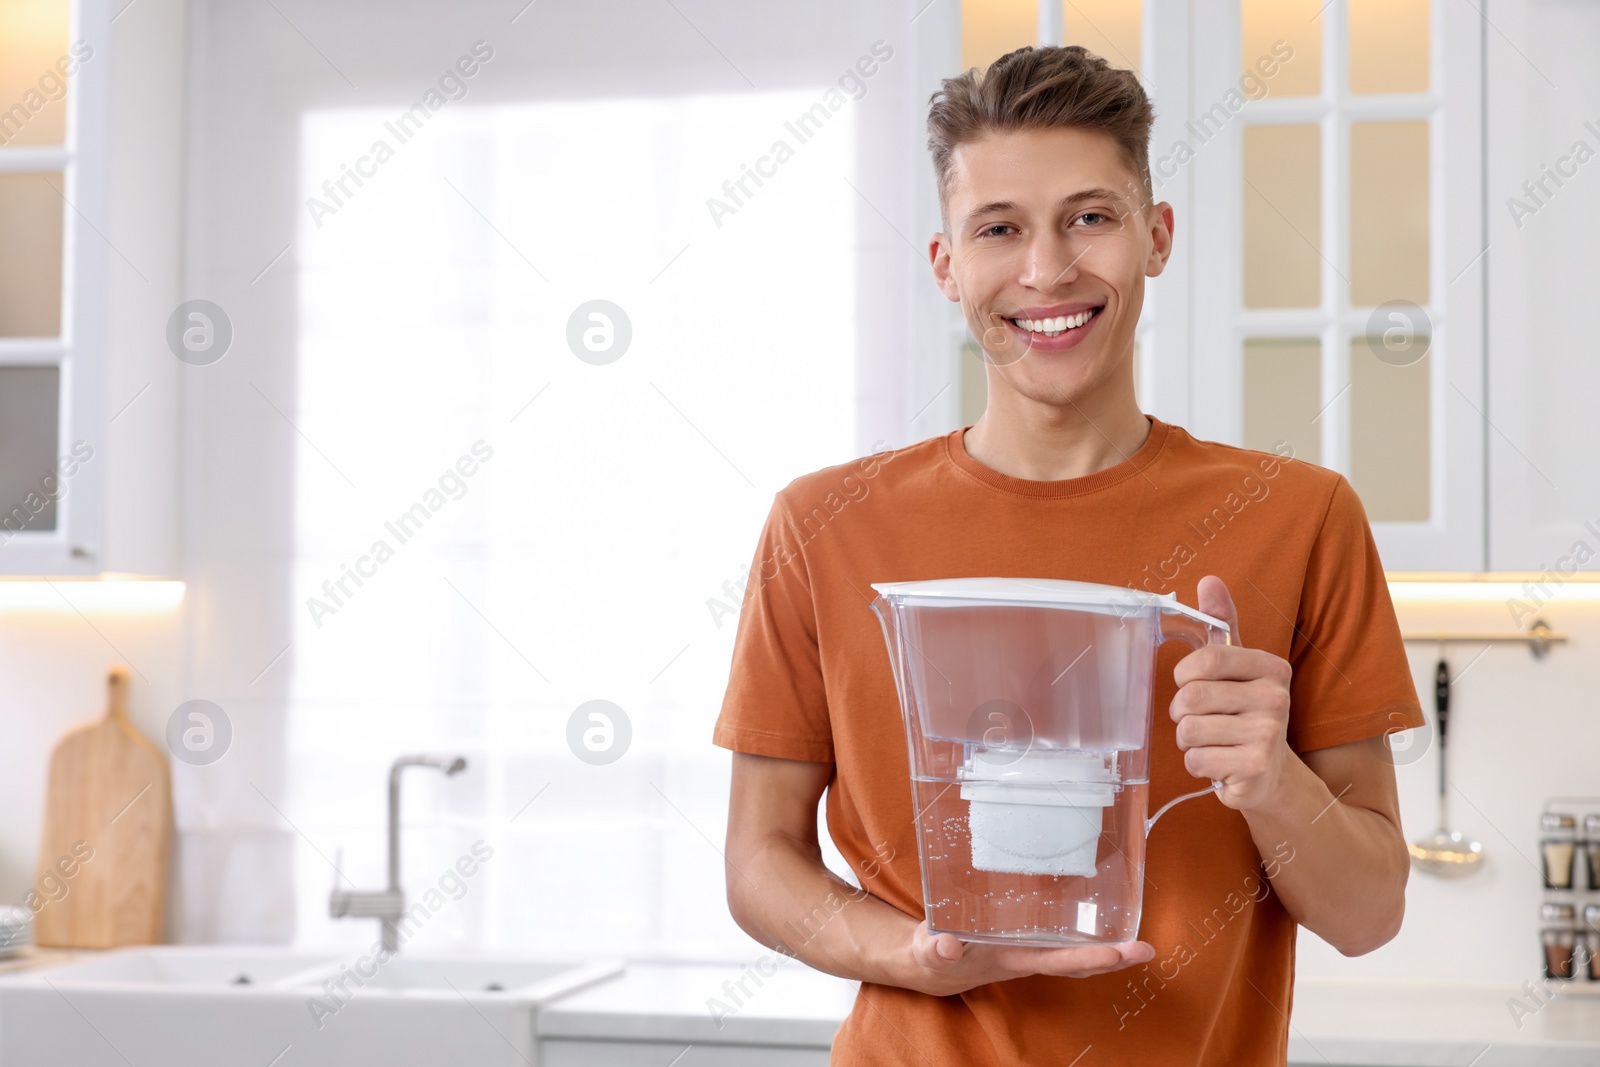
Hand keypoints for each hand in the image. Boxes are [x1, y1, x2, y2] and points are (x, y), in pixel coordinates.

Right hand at [902, 921, 1152, 996]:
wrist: (933, 962)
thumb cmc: (932, 955)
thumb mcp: (927, 952)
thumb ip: (935, 949)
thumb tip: (945, 944)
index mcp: (1009, 958)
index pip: (1055, 959)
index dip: (1087, 956)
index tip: (1118, 952)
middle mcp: (1026, 956)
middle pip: (1077, 962)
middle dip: (1113, 958)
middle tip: (1147, 949)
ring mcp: (1029, 949)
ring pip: (1075, 953)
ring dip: (1108, 950)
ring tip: (1140, 943)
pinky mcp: (1026, 937)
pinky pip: (1062, 939)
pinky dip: (1086, 934)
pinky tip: (1104, 920)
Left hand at [1170, 575, 1294, 811]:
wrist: (1270, 774)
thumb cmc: (1244, 713)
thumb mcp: (1236, 668)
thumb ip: (1221, 624)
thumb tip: (1209, 580)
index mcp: (1272, 668)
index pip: (1207, 658)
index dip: (1184, 674)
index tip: (1190, 682)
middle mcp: (1277, 699)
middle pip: (1192, 697)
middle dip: (1182, 711)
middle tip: (1201, 718)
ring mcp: (1269, 735)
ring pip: (1189, 730)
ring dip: (1187, 739)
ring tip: (1212, 740)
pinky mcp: (1255, 768)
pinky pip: (1195, 759)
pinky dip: (1196, 762)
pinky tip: (1219, 761)